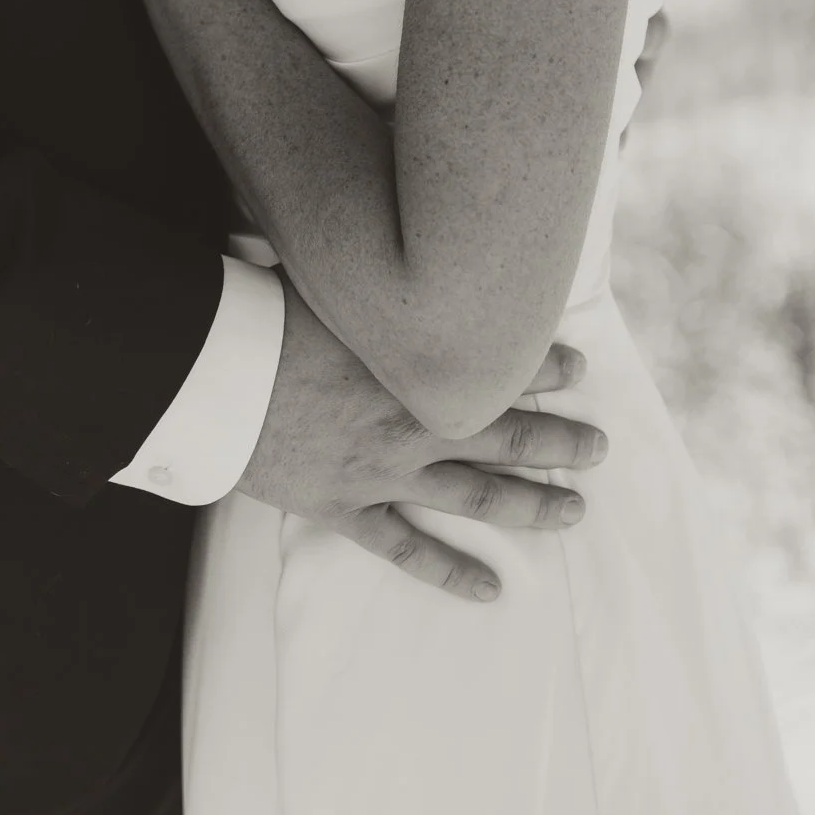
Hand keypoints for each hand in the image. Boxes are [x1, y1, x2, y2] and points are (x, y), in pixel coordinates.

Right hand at [242, 277, 605, 601]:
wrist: (214, 378)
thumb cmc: (266, 316)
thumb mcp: (327, 276)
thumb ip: (368, 265)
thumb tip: (387, 223)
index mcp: (413, 364)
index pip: (498, 365)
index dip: (544, 364)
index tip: (579, 366)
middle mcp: (412, 422)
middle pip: (505, 434)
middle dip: (559, 440)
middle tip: (600, 446)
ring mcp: (383, 471)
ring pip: (476, 496)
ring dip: (531, 505)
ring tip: (575, 511)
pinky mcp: (347, 507)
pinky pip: (408, 549)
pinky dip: (450, 571)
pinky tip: (491, 591)